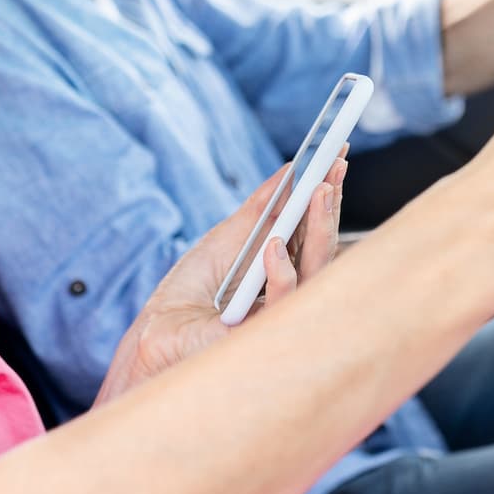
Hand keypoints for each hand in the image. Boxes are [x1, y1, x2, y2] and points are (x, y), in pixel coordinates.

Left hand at [95, 158, 345, 404]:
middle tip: (334, 170)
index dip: (327, 195)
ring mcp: (282, 315)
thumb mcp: (227, 238)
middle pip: (322, 248)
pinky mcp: (265, 337)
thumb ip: (262, 208)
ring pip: (316, 274)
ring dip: (320, 230)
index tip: (337, 156)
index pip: (313, 229)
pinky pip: (285, 304)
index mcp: (283, 269)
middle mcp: (291, 291)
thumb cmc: (188, 293)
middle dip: (330, 206)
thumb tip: (291, 169)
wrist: (156, 335)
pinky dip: (282, 274)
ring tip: (319, 192)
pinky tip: (275, 248)